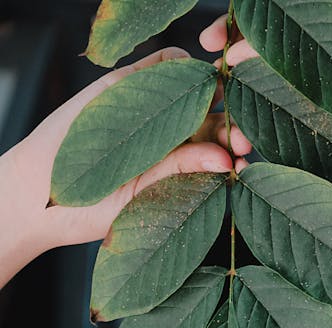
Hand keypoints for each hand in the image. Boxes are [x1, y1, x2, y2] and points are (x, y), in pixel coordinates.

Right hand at [3, 46, 249, 261]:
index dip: (237, 151)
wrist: (37, 190)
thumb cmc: (90, 210)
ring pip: (198, 88)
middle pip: (218, 118)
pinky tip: (188, 71)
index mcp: (186, 170)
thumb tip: (227, 161)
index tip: (244, 158)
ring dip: (214, 88)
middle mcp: (177, 138)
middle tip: (239, 133)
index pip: (223, 153)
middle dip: (233, 121)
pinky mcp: (129, 84)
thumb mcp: (140, 196)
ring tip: (219, 94)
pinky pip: (164, 64)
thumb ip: (180, 173)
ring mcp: (155, 109)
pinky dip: (180, 63)